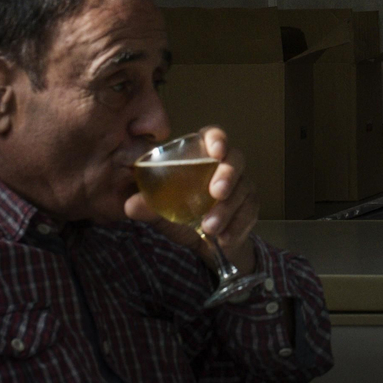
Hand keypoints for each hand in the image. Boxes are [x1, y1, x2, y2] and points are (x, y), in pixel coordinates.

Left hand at [125, 127, 258, 272]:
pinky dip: (237, 226)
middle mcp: (227, 167)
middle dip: (228, 175)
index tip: (215, 151)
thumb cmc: (183, 217)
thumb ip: (149, 206)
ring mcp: (242, 186)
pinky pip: (250, 213)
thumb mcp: (163, 212)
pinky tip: (224, 239)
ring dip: (227, 210)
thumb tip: (130, 204)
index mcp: (202, 158)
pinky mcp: (251, 208)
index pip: (213, 136)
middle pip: (236, 159)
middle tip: (216, 193)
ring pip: (243, 189)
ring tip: (210, 228)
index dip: (217, 139)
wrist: (206, 246)